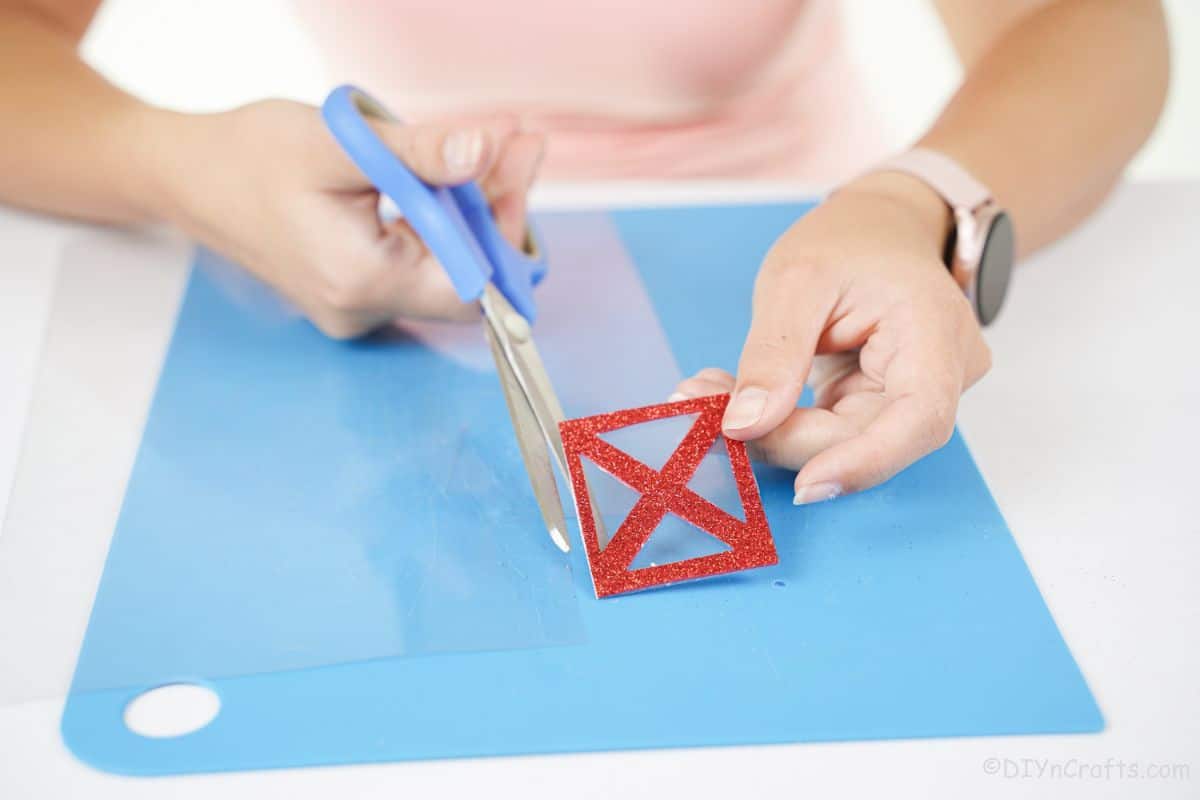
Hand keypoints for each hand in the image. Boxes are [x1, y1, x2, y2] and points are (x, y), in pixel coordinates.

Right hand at [157, 100, 543, 337]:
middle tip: (516, 141)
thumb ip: (419, 154)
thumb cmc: (250, 156)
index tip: (517, 161)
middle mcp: (363, 310)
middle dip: (496, 206)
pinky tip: (455, 172)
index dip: (504, 226)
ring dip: (473, 206)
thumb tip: (486, 151)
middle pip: (464, 275)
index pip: (472, 282)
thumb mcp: (341, 142)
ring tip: (496, 143)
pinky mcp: (355, 291)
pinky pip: (418, 262)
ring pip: (444, 266)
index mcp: (362, 280)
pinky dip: (442, 218)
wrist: (187, 176)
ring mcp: (358, 307)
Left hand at [671, 172, 991, 502]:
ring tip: (707, 390)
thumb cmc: (849, 239)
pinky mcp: (879, 404)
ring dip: (772, 429)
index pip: (920, 418)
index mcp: (936, 331)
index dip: (864, 461)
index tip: (803, 485)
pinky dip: (779, 418)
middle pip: (868, 437)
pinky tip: (733, 393)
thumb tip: (745, 426)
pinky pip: (831, 430)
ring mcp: (913, 394)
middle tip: (702, 406)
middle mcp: (941, 374)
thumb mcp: (796, 278)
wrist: (879, 226)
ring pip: (842, 441)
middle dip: (783, 436)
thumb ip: (774, 354)